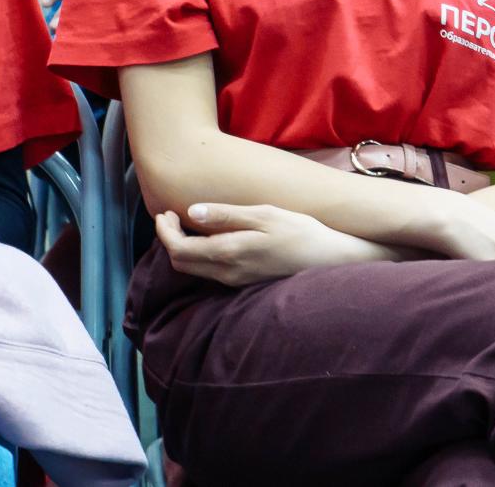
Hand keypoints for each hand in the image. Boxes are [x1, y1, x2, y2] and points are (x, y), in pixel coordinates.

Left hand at [155, 203, 380, 286]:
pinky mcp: (246, 283)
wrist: (330, 260)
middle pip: (181, 264)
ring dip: (185, 248)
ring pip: (195, 270)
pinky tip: (211, 238)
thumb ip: (226, 215)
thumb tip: (192, 212)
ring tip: (189, 224)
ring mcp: (236, 282)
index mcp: (228, 254)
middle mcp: (227, 274)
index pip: (178, 250)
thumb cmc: (300, 231)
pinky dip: (201, 255)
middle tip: (172, 216)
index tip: (164, 212)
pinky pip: (211, 272)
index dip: (164, 232)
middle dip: (170, 240)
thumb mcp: (263, 215)